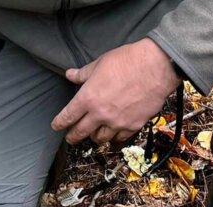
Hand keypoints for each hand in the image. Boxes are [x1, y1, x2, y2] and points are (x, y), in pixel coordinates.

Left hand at [51, 38, 178, 145]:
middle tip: (70, 138)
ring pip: (100, 139)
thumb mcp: (100, 64)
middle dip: (72, 137)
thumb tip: (70, 75)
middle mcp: (100, 114)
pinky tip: (114, 133)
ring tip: (94, 133)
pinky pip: (119, 138)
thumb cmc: (127, 61)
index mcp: (88, 98)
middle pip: (80, 133)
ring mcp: (117, 123)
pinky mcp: (133, 126)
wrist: (156, 67)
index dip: (59, 123)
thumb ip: (83, 74)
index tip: (56, 126)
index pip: (67, 116)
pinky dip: (115, 137)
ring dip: (94, 137)